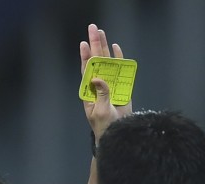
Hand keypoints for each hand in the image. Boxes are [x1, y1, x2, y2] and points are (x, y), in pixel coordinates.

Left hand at [80, 23, 132, 138]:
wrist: (117, 133)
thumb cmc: (104, 125)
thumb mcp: (100, 111)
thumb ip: (101, 94)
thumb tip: (97, 78)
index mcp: (90, 91)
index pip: (87, 70)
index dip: (86, 56)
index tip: (84, 43)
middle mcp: (98, 84)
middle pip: (96, 61)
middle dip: (95, 44)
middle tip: (93, 28)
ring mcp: (109, 84)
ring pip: (107, 62)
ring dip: (105, 48)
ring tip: (102, 32)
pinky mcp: (120, 86)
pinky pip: (120, 69)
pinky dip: (119, 59)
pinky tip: (115, 48)